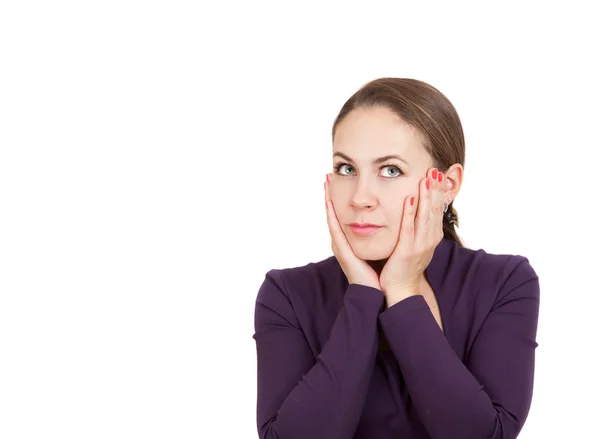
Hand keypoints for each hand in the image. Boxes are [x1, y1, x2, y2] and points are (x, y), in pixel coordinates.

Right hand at [325, 173, 380, 290]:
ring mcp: (341, 246)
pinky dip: (331, 216)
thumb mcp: (382, 247)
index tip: (337, 179)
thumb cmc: (382, 271)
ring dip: (327, 199)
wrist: (380, 293)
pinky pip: (335, 230)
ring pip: (331, 217)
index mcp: (352, 239)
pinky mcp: (343, 253)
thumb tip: (392, 217)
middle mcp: (343, 241)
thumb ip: (383, 233)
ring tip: (326, 181)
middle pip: (334, 213)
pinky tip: (329, 202)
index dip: (340, 197)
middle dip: (329, 194)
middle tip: (327, 174)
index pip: (343, 214)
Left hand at [379, 168, 446, 305]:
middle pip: (435, 209)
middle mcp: (429, 240)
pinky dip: (410, 213)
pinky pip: (409, 228)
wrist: (401, 290)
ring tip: (426, 178)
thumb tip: (414, 211)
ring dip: (426, 196)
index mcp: (431, 237)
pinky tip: (410, 200)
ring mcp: (420, 245)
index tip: (436, 175)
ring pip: (425, 216)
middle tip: (435, 169)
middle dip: (435, 189)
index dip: (438, 192)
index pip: (437, 210)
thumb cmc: (404, 267)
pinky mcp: (407, 251)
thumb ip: (415, 229)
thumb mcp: (414, 245)